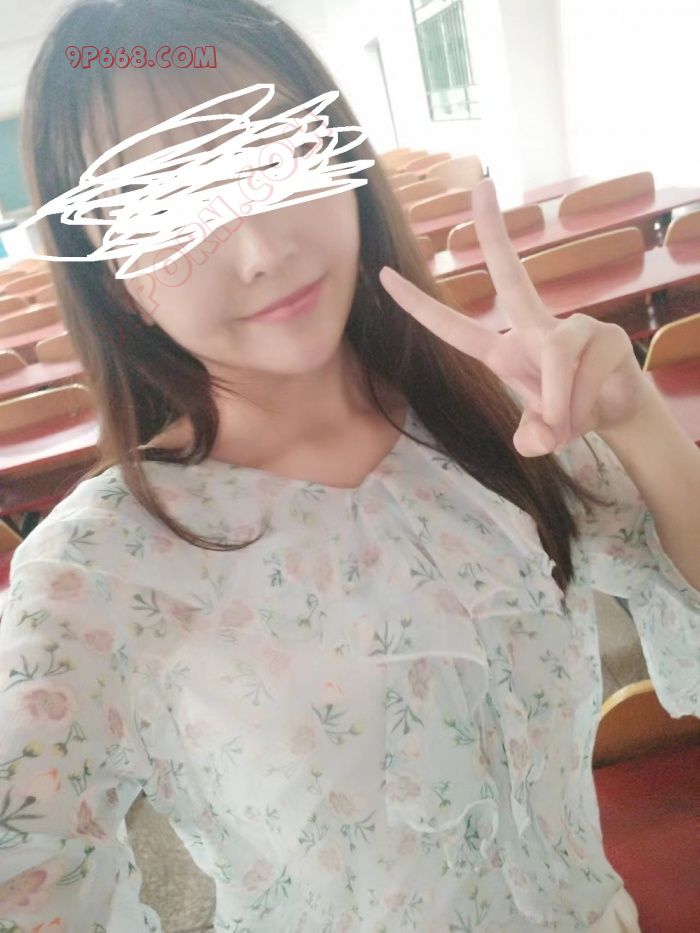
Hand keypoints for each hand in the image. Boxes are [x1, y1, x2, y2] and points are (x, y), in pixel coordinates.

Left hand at [379, 179, 649, 456]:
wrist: (617, 412)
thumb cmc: (567, 414)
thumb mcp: (542, 434)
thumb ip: (532, 437)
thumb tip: (535, 442)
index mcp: (503, 352)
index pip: (453, 327)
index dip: (418, 305)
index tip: (384, 274)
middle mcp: (534, 328)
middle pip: (512, 275)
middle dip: (494, 233)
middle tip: (482, 185)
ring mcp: (572, 327)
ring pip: (555, 358)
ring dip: (561, 404)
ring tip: (568, 426)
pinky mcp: (604, 336)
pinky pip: (582, 372)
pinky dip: (581, 404)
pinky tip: (591, 411)